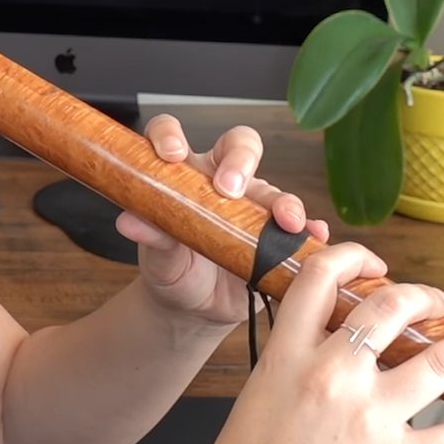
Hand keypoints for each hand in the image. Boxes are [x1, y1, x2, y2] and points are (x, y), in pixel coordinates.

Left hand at [129, 116, 328, 327]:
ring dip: (285, 202)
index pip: (174, 136)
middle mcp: (221, 182)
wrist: (194, 308)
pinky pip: (301, 226)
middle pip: (239, 147)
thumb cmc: (172, 270)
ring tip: (288, 221)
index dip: (172, 135)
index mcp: (182, 176)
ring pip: (275, 190)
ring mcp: (253, 207)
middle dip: (240, 160)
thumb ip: (150, 236)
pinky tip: (314, 237)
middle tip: (231, 188)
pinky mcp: (277, 236)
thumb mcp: (157, 257)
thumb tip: (129, 221)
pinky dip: (311, 230)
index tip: (172, 154)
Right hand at [179, 243, 443, 443]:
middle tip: (439, 303)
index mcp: (288, 356)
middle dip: (425, 296)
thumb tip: (339, 343)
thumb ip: (299, 362)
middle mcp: (330, 377)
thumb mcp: (262, 394)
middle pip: (389, 307)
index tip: (375, 263)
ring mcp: (366, 418)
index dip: (352, 256)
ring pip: (439, 361)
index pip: (320, 278)